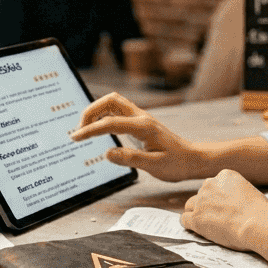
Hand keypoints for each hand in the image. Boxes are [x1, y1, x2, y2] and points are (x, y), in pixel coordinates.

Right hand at [70, 93, 206, 181]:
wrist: (191, 159)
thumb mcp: (155, 166)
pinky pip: (117, 111)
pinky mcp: (138, 122)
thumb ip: (130, 159)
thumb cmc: (176, 164)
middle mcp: (141, 117)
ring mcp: (140, 118)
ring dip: (96, 111)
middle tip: (78, 130)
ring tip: (84, 130)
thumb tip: (107, 153)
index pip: (110, 122)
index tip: (75, 137)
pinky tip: (97, 129)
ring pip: (113, 102)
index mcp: (143, 127)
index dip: (90, 129)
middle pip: (110, 101)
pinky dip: (103, 115)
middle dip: (90, 111)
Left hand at [182, 170, 267, 264]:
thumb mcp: (250, 191)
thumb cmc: (260, 211)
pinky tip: (198, 230)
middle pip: (201, 194)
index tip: (224, 206)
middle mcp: (210, 185)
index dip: (217, 197)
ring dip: (196, 213)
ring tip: (206, 224)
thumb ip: (237, 192)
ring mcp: (201, 201)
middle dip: (206, 204)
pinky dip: (190, 225)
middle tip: (216, 216)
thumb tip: (238, 202)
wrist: (256, 222)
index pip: (214, 185)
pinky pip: (185, 220)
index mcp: (224, 176)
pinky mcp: (196, 218)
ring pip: (190, 206)